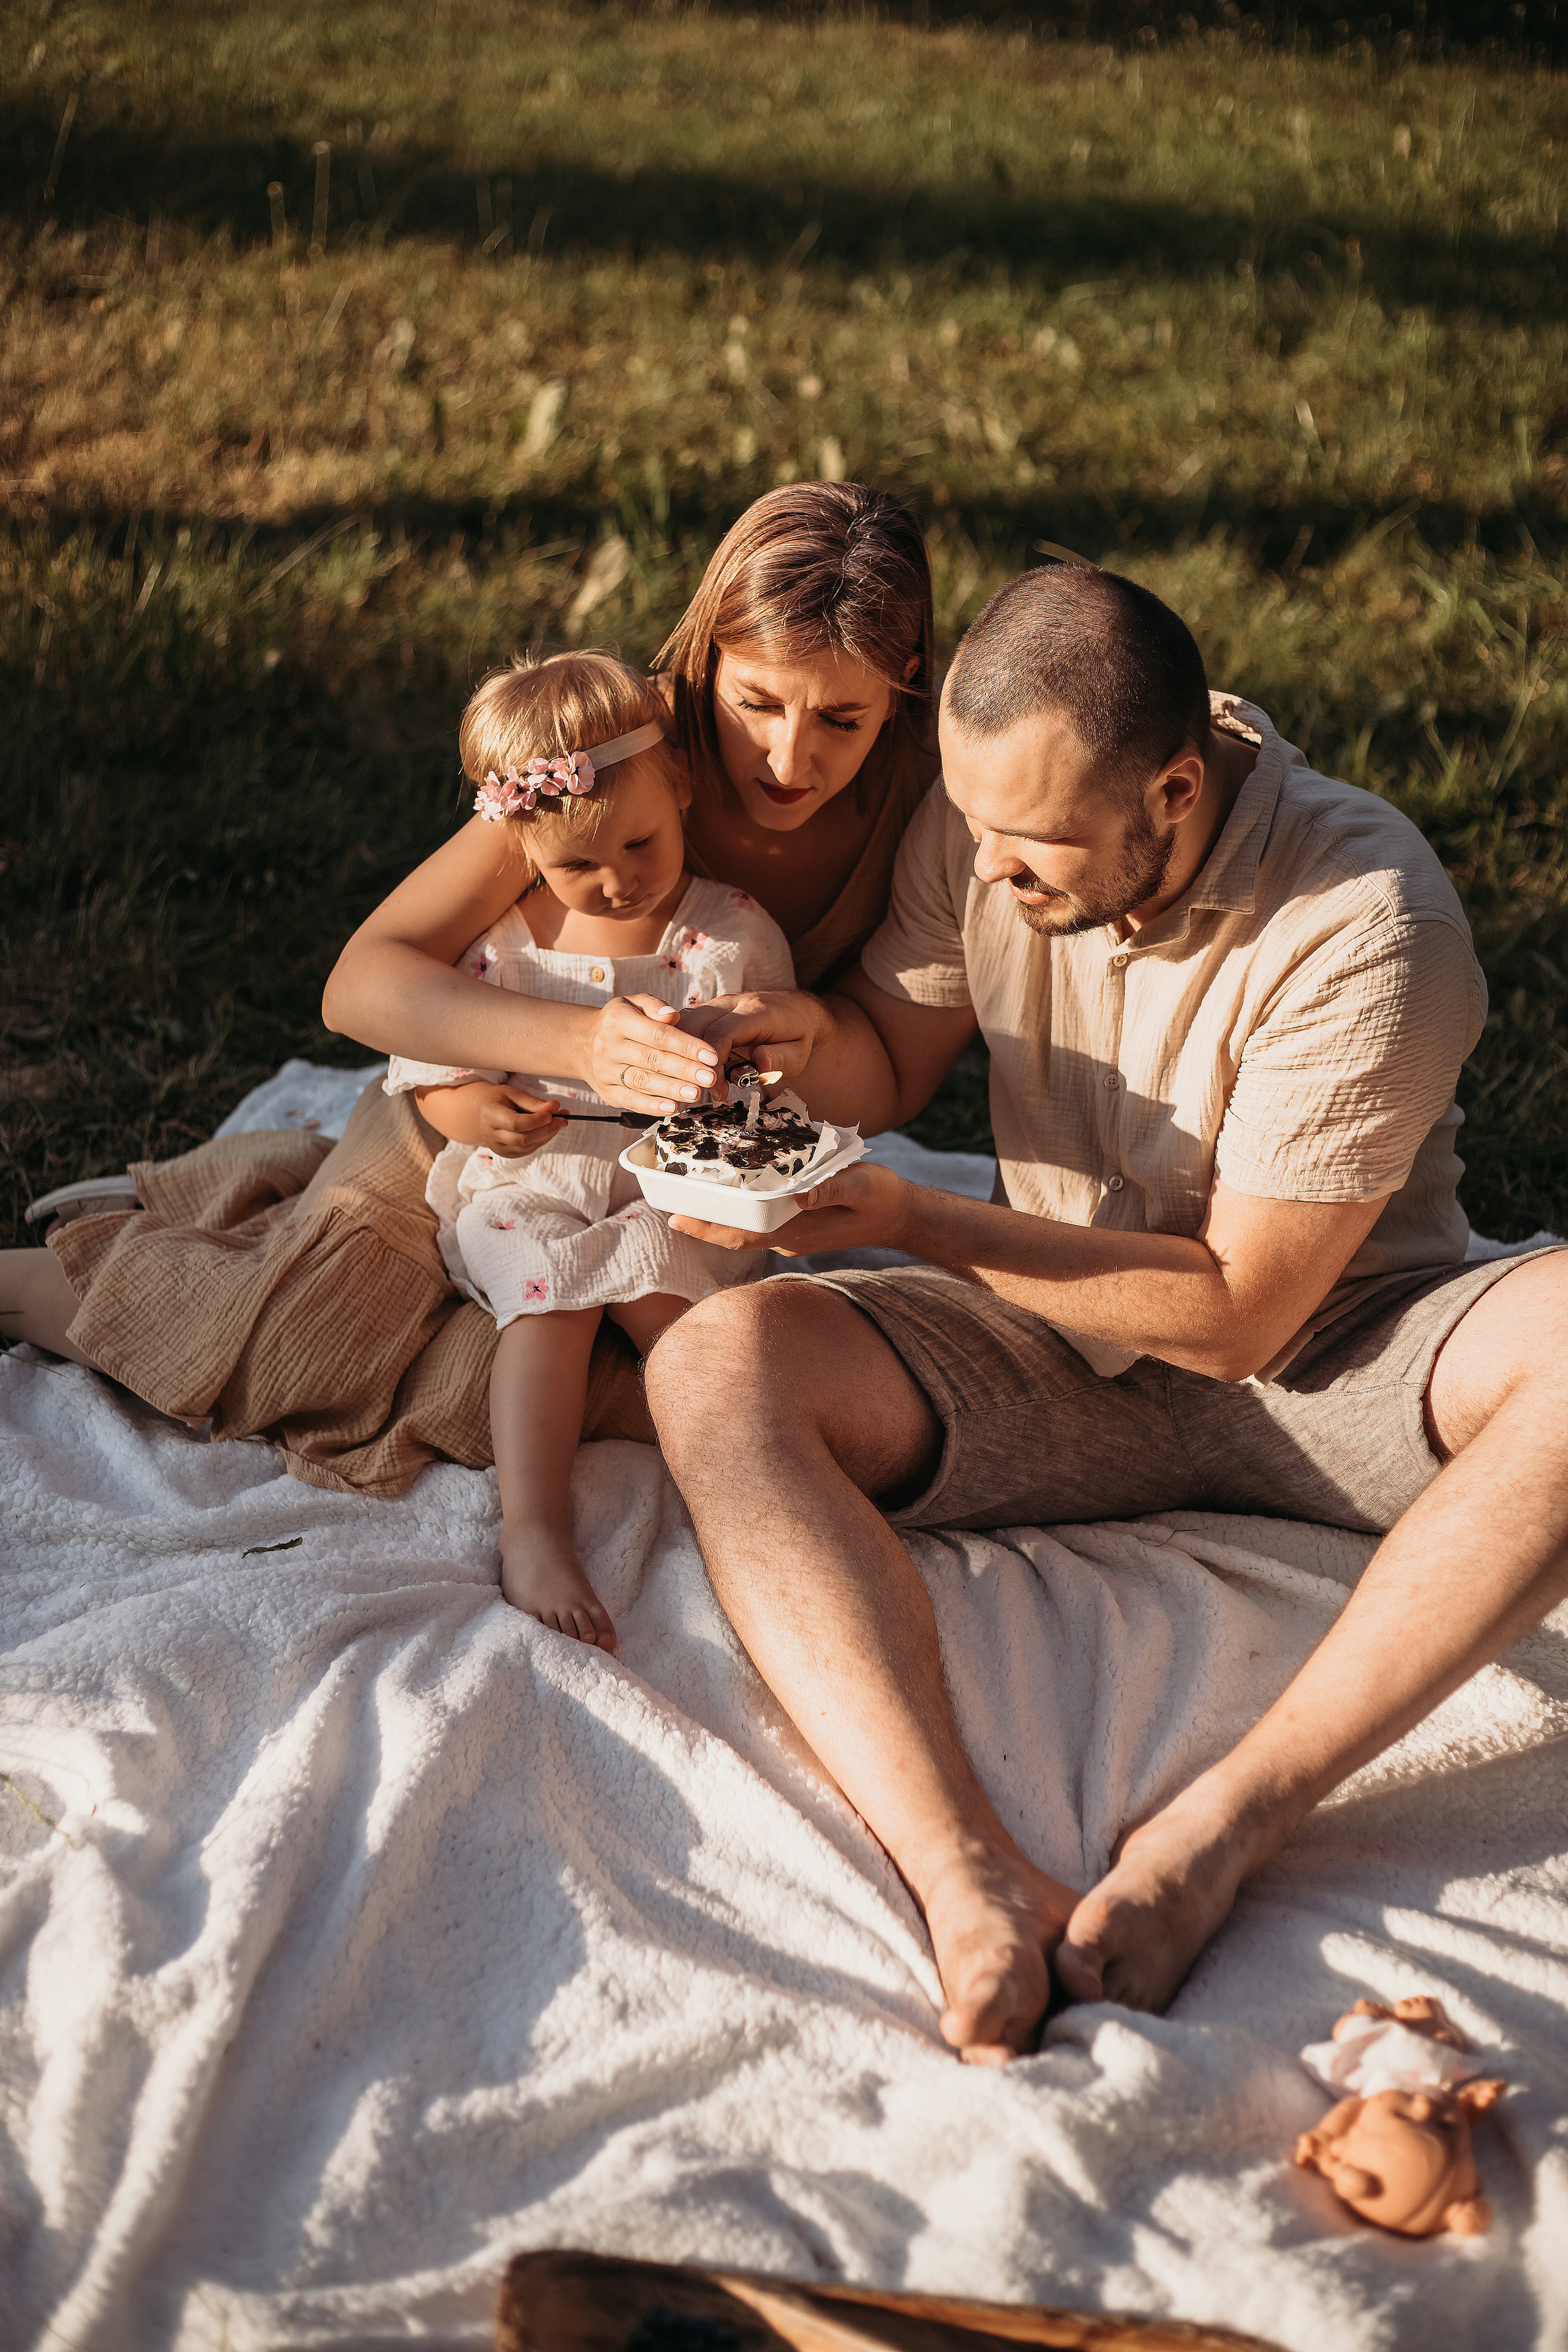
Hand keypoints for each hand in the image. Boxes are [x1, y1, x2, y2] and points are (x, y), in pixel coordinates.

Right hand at [475, 1086, 569, 1155]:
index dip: (536, 1120)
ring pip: (527, 1146)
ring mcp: (498, 1148)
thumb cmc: (500, 1099)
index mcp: (490, 1115)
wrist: (483, 1113)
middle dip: (546, 1129)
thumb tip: (556, 1107)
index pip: (515, 1123)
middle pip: (522, 1138)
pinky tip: (549, 1129)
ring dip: (547, 1135)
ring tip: (561, 1121)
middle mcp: (491, 1135)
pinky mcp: (507, 1154)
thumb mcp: (514, 1094)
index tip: (554, 1112)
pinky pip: (529, 1150)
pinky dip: (542, 1140)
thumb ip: (534, 1102)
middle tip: (564, 1118)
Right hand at [586, 994, 721, 1113]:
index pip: (658, 1034)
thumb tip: (672, 1015)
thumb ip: (655, 1006)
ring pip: (642, 1081)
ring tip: (695, 1093)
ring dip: (671, 1089)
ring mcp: (605, 1071)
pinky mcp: (606, 1091)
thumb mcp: (633, 1003)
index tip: (710, 1055)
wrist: (582, 1042)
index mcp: (618, 1020)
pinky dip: (651, 1106)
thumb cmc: (620, 1021)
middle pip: (652, 1060)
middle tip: (709, 1078)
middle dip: (684, 1070)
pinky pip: (629, 1100)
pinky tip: (671, 1107)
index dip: (686, 1046)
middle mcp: (608, 1046)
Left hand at [669, 1163, 916, 1255]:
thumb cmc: (883, 1199)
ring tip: (690, 1199)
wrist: (902, 1216)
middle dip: (703, 1223)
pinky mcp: (799, 1223)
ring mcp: (794, 1232)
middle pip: (737, 1234)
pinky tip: (730, 1191)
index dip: (710, 1227)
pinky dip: (740, 1210)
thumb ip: (830, 1189)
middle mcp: (790, 1236)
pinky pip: (761, 1220)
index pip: (744, 1233)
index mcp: (799, 1230)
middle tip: (671, 1207)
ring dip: (719, 1217)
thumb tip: (798, 1193)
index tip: (679, 1218)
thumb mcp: (861, 1187)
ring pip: (746, 1228)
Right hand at [679, 990, 827, 1094]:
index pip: (723, 1032)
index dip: (714, 1062)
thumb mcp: (798, 1053)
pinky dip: (683, 1047)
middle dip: (690, 1059)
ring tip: (693, 1082)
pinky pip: (687, 1025)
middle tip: (700, 1089)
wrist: (797, 1011)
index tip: (717, 1088)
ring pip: (685, 1023)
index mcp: (757, 1010)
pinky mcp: (710, 1011)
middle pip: (696, 1024)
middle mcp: (732, 1002)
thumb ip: (780, 1057)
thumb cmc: (798, 1036)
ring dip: (682, 1053)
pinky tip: (690, 1070)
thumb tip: (760, 1062)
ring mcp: (718, 1004)